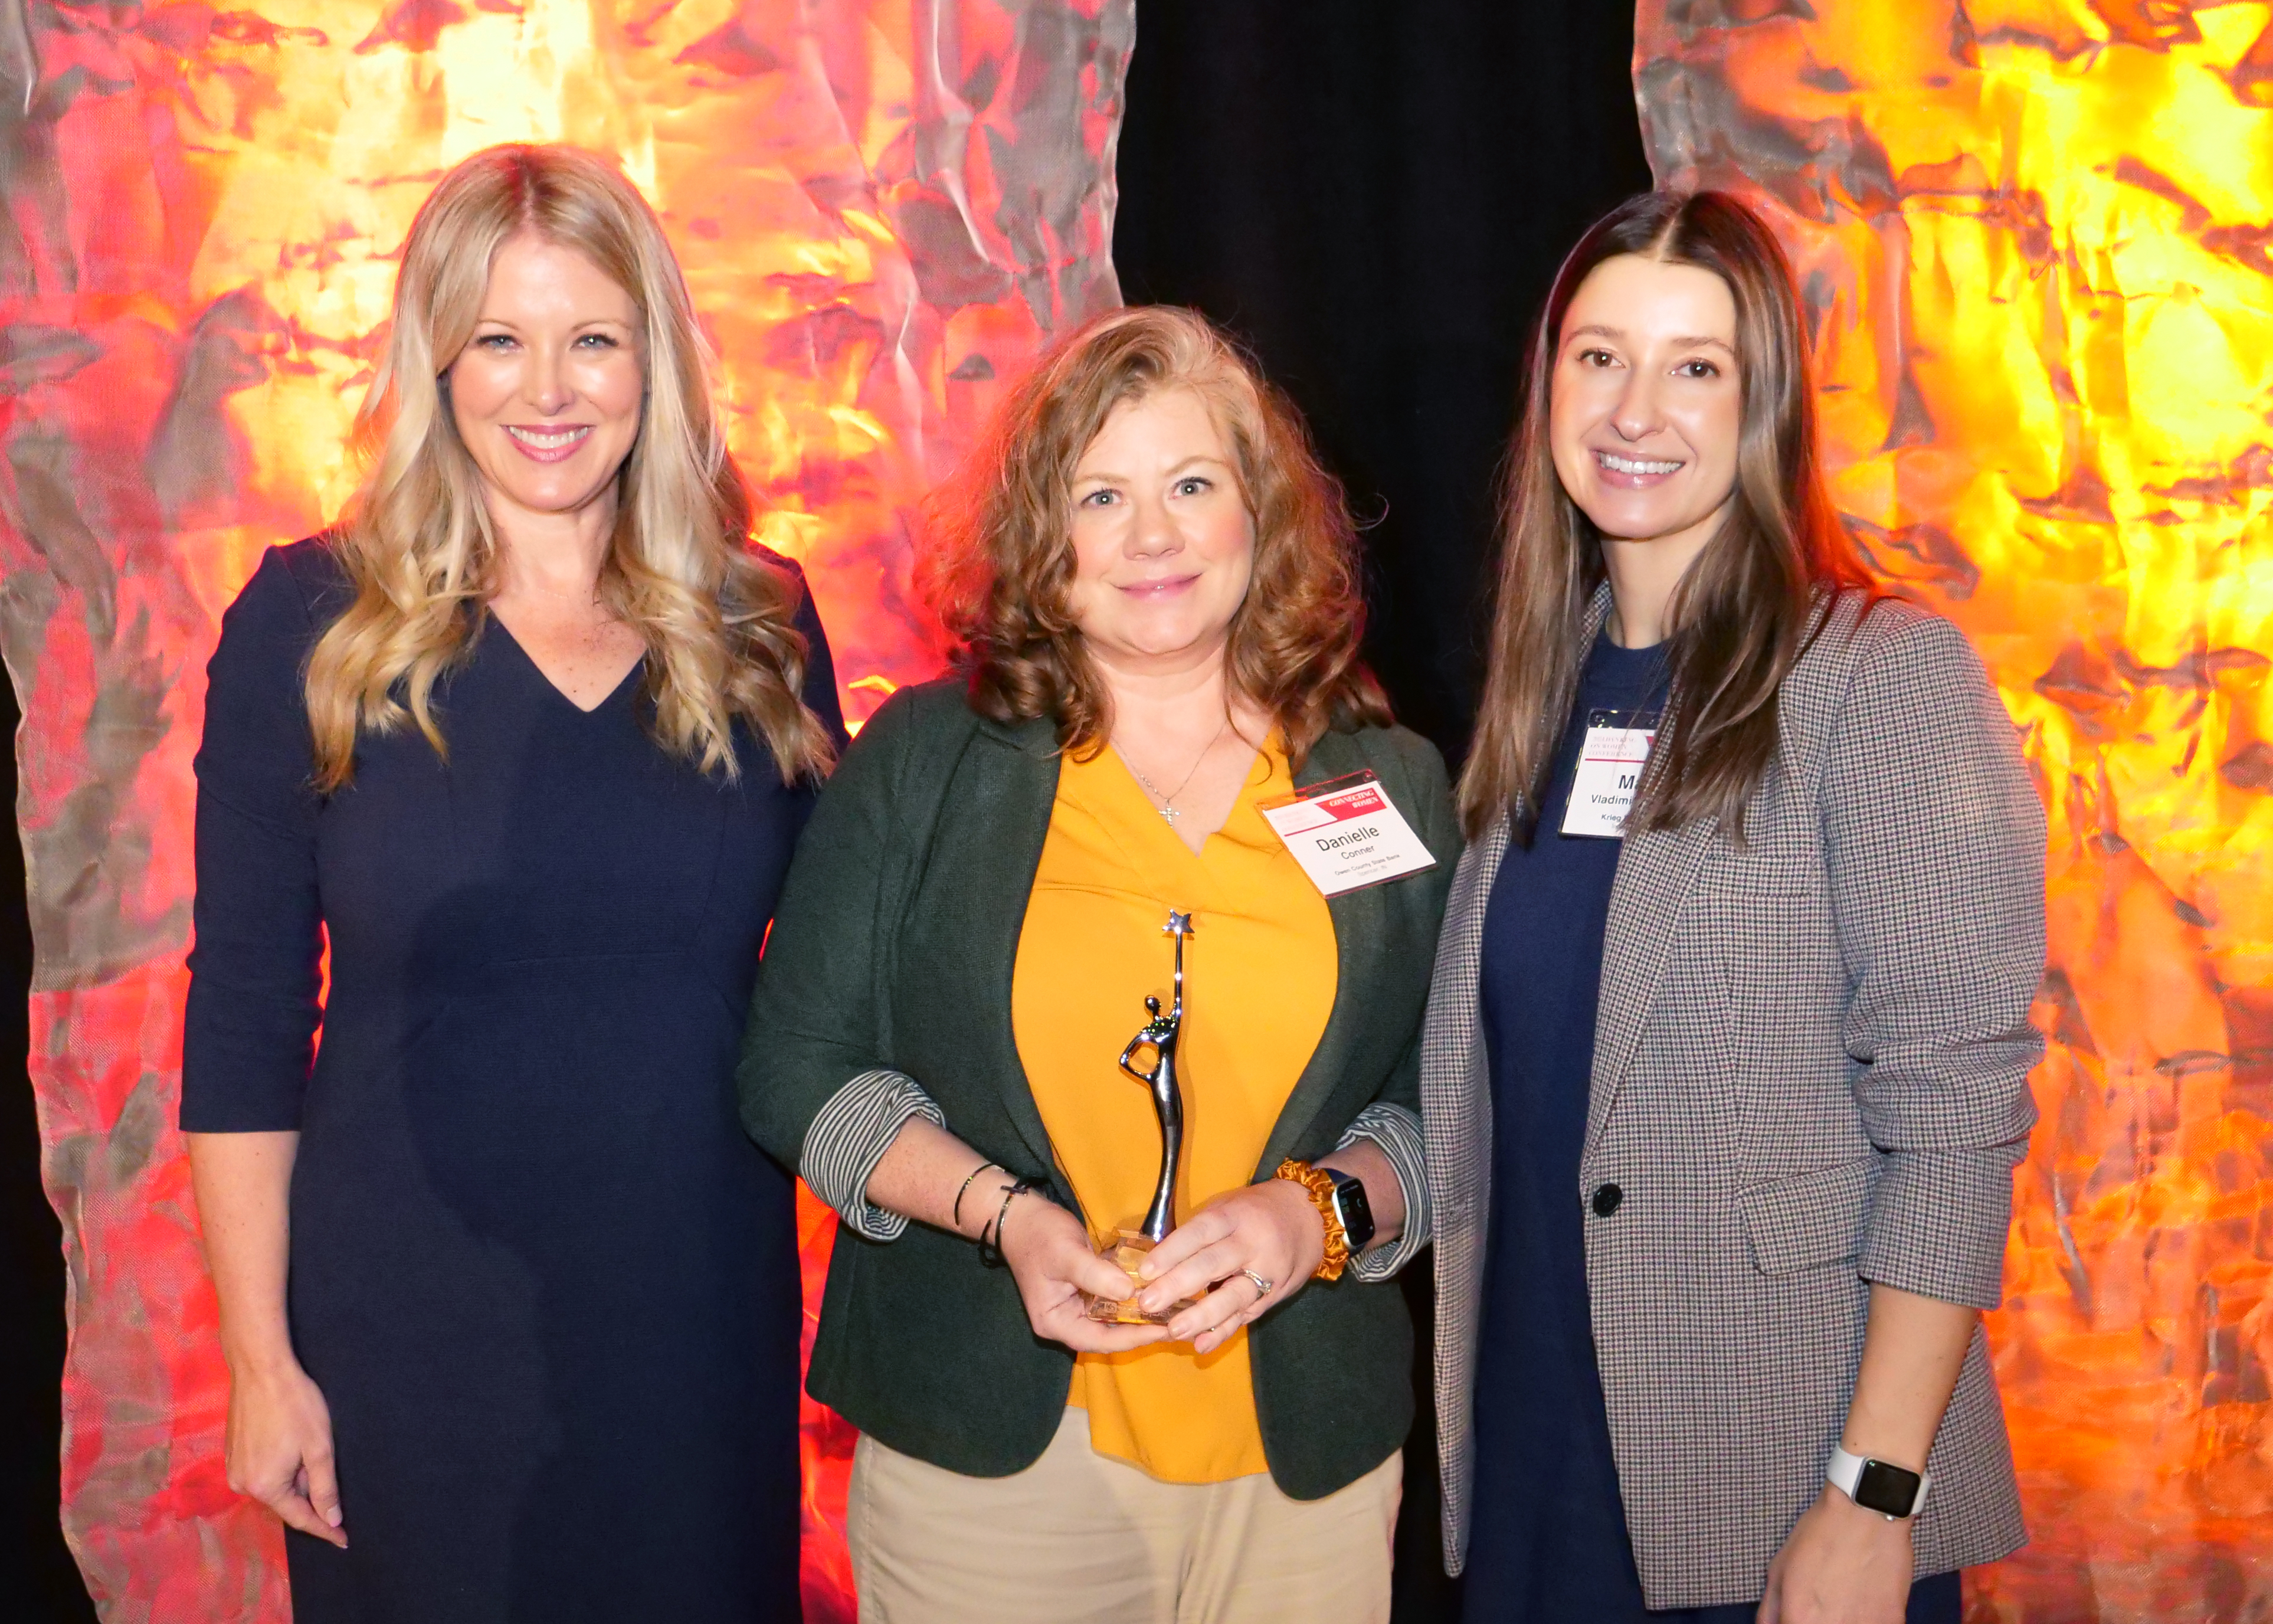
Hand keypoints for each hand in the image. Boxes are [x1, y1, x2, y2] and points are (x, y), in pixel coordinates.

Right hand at [223, 1357, 346, 1547]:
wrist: (260, 1369)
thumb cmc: (294, 1405)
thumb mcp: (319, 1448)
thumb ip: (324, 1488)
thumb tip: (331, 1520)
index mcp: (265, 1487)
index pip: (301, 1519)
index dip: (325, 1529)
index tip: (344, 1540)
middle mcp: (243, 1485)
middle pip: (286, 1502)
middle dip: (309, 1493)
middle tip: (323, 1460)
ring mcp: (234, 1469)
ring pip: (275, 1486)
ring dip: (295, 1476)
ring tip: (306, 1445)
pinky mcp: (232, 1455)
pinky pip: (263, 1472)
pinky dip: (281, 1466)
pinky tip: (291, 1442)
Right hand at [995, 1191, 1170, 1355]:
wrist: (1021, 1215)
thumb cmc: (1040, 1235)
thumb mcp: (1068, 1254)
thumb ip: (1097, 1276)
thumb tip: (1131, 1294)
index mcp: (1056, 1322)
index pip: (1100, 1340)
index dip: (1134, 1337)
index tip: (1165, 1329)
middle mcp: (1066, 1322)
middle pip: (1109, 1335)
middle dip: (1142, 1329)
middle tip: (1178, 1322)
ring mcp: (1076, 1307)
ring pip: (1113, 1319)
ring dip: (1140, 1314)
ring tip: (1174, 1309)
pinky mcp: (1084, 1291)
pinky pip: (1111, 1301)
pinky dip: (1132, 1297)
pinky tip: (1157, 1290)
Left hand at [1134, 1178, 1325, 1353]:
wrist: (1310, 1218)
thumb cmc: (1253, 1212)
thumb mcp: (1227, 1207)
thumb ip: (1198, 1233)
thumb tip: (1155, 1263)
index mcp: (1235, 1215)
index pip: (1201, 1231)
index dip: (1173, 1251)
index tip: (1145, 1271)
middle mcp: (1253, 1243)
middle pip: (1214, 1263)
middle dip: (1179, 1285)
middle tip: (1149, 1303)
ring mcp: (1267, 1271)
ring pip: (1233, 1296)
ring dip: (1202, 1316)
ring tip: (1174, 1330)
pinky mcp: (1274, 1295)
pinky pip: (1246, 1316)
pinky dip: (1223, 1332)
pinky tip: (1201, 1345)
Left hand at [1757, 1483, 1912, 1623]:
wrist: (1866, 1513)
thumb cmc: (1821, 1535)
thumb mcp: (1778, 1568)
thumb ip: (1770, 1610)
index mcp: (1798, 1619)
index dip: (1793, 1622)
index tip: (1798, 1615)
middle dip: (1816, 1621)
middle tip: (1824, 1605)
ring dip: (1844, 1621)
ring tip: (1844, 1601)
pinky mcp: (1892, 1621)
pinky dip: (1868, 1619)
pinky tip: (1864, 1603)